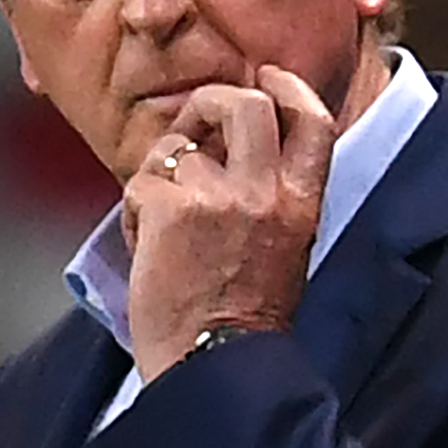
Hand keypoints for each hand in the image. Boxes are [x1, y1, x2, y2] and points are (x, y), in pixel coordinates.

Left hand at [120, 65, 333, 378]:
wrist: (214, 367)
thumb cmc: (242, 320)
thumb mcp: (283, 248)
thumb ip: (268, 194)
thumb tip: (228, 147)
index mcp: (301, 204)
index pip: (312, 119)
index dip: (287, 88)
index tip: (267, 80)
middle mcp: (266, 193)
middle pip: (246, 105)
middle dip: (211, 102)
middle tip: (194, 123)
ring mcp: (218, 198)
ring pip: (176, 147)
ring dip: (159, 175)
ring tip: (162, 224)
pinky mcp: (171, 210)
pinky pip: (141, 183)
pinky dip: (135, 212)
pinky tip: (147, 248)